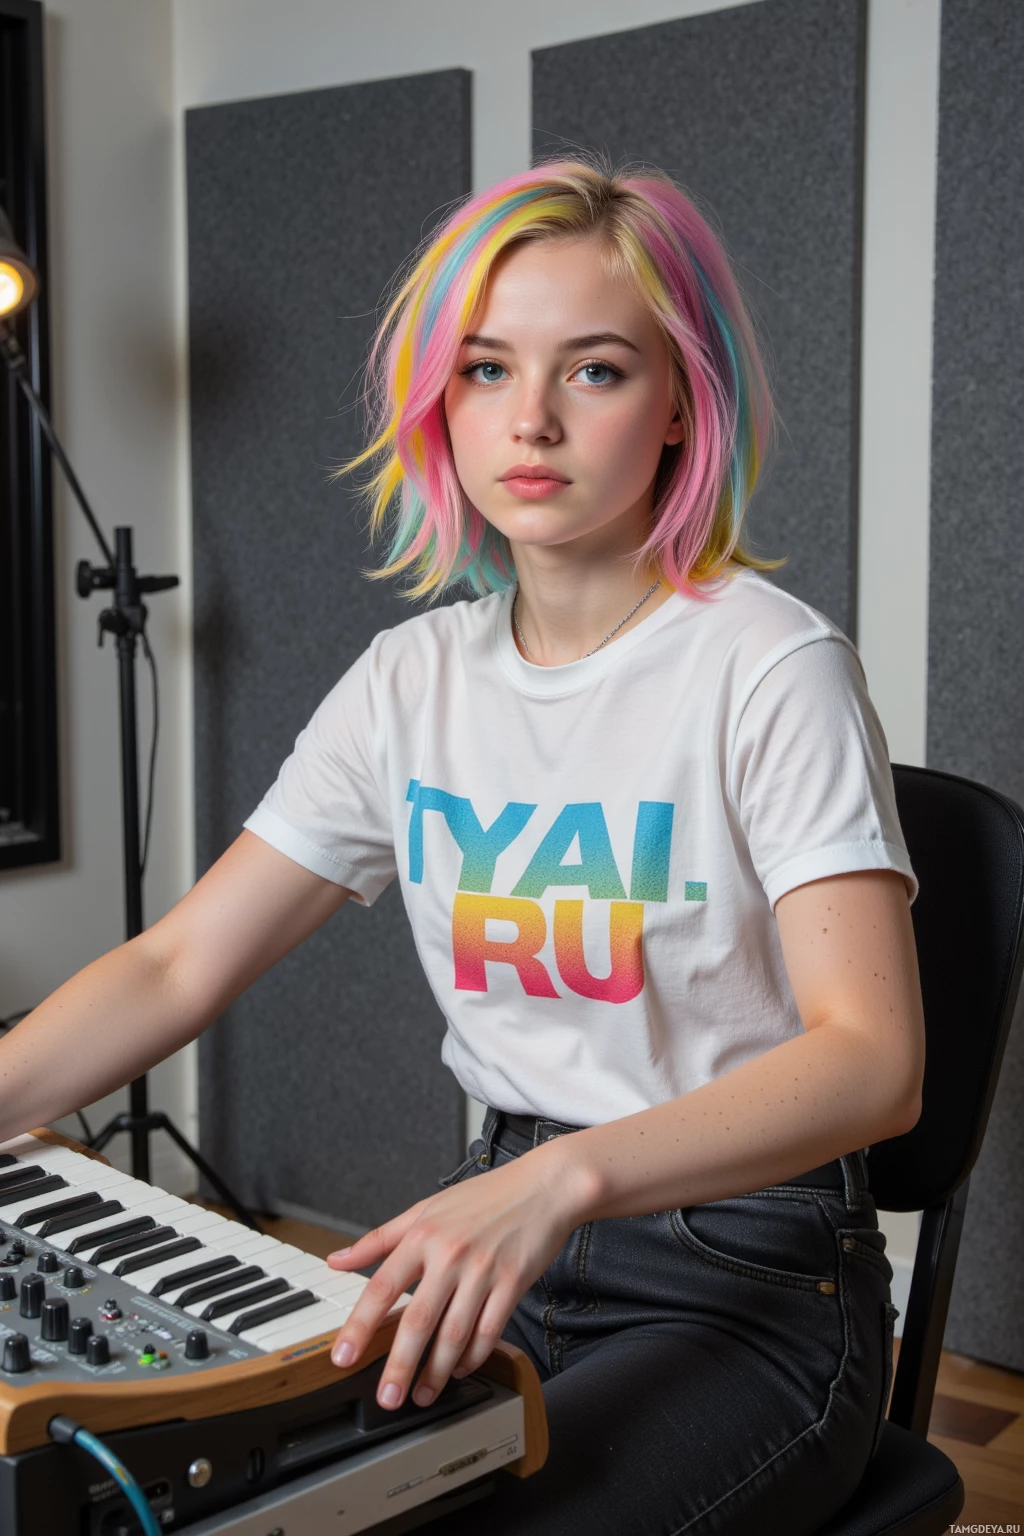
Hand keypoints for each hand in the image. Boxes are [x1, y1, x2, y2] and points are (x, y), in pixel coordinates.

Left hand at [326, 1141, 588, 1410]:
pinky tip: (461, 1369)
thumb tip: (336, 1259)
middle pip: (418, 1319)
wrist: (542, 1187)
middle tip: (387, 1399)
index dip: (360, 1325)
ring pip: (454, 1333)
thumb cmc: (484, 1198)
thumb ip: (379, 1238)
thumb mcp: (425, 1208)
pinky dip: (473, 1356)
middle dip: (400, 1366)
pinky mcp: (512, 1283)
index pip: (382, 1286)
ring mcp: (483, 1270)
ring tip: (423, 1395)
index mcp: (422, 1234)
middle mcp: (450, 1253)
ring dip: (437, 1371)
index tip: (343, 1357)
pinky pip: (488, 1331)